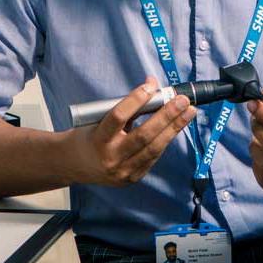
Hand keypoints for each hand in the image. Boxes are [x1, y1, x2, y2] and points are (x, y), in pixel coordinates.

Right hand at [66, 76, 196, 185]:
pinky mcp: (132, 178)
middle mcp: (110, 157)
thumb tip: (152, 84)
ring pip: (154, 148)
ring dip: (174, 128)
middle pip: (143, 135)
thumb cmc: (89, 136)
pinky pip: (154, 157)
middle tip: (182, 100)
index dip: (135, 100)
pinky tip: (176, 127)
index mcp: (97, 139)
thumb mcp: (98, 119)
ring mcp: (123, 171)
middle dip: (167, 116)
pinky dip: (165, 140)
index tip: (151, 85)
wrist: (74, 165)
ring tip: (189, 112)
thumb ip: (126, 106)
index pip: (118, 117)